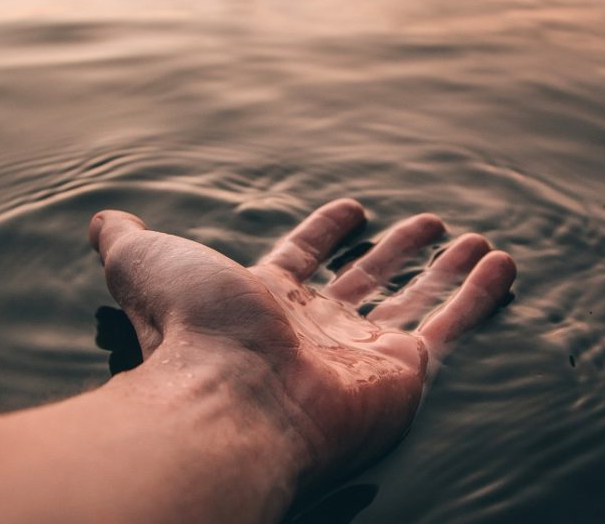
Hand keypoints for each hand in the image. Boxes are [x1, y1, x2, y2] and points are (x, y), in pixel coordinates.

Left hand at [88, 199, 515, 491]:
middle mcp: (318, 329)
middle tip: (428, 224)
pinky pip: (451, 325)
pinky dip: (478, 294)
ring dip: (448, 270)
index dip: (325, 232)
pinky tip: (501, 262)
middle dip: (399, 252)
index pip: (304, 259)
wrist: (231, 396)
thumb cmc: (191, 330)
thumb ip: (129, 243)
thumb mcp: (147, 263)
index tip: (351, 209)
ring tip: (476, 240)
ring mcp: (363, 351)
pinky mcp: (403, 370)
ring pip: (417, 300)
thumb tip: (103, 220)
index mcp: (266, 302)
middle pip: (370, 281)